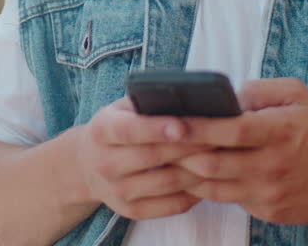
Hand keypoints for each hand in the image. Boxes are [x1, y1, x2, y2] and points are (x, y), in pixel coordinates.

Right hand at [73, 97, 213, 219]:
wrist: (87, 165)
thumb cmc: (117, 127)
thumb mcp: (121, 108)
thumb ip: (147, 102)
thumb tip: (187, 96)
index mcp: (101, 131)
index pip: (129, 130)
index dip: (156, 128)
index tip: (183, 125)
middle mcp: (105, 163)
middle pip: (152, 156)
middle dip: (188, 146)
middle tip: (219, 136)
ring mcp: (117, 191)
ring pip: (166, 183)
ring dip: (197, 170)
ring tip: (219, 156)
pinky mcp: (131, 211)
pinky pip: (170, 205)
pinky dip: (193, 193)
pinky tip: (208, 179)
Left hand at [174, 78, 307, 224]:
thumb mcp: (297, 94)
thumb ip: (258, 90)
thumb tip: (223, 98)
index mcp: (279, 132)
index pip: (230, 131)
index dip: (197, 127)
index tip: (170, 120)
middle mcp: (272, 166)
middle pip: (212, 164)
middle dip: (179, 154)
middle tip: (154, 143)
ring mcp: (269, 194)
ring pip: (213, 188)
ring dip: (185, 174)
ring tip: (165, 159)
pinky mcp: (267, 212)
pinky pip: (227, 200)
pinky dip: (205, 189)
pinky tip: (191, 176)